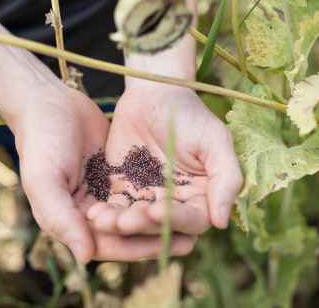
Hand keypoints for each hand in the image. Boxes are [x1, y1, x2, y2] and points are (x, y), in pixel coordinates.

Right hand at [10, 85, 195, 262]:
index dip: (138, 247)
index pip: (107, 245)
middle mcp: (87, 214)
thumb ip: (61, 218)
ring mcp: (103, 194)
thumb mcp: (44, 180)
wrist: (49, 103)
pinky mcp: (116, 175)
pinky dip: (158, 196)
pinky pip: (140, 191)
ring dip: (160, 219)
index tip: (168, 245)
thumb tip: (85, 257)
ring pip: (137, 214)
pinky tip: (181, 197)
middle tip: (191, 240)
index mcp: (69, 222)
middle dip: (156, 236)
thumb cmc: (42, 143)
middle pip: (127, 235)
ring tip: (192, 222)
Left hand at [87, 84, 242, 235]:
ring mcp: (147, 198)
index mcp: (202, 197)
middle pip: (160, 227)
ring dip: (119, 225)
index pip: (193, 220)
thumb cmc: (190, 114)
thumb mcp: (214, 141)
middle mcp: (175, 204)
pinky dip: (104, 213)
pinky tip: (92, 213)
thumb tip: (222, 222)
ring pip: (134, 222)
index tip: (156, 210)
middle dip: (141, 225)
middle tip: (124, 220)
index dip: (175, 219)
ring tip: (102, 220)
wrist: (154, 92)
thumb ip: (226, 179)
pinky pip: (113, 207)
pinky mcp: (123, 190)